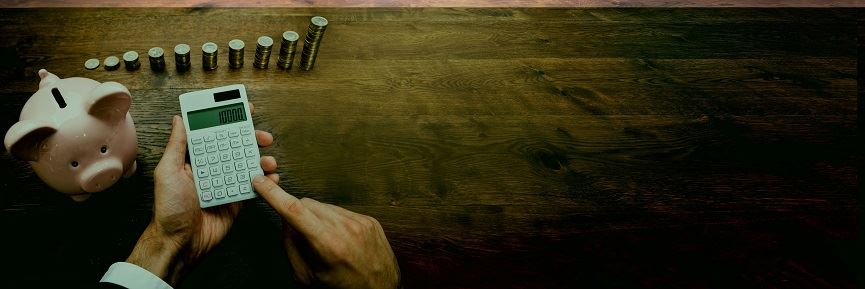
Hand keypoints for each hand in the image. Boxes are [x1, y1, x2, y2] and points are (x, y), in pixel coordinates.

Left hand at [127, 106, 278, 283]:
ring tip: (268, 160)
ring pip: (248, 166)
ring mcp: (226, 185)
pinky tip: (271, 177)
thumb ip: (177, 145)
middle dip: (251, 139)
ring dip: (261, 160)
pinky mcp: (237, 201)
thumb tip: (178, 119)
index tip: (241, 109)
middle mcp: (212, 170)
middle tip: (263, 136)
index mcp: (195, 160)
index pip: (214, 135)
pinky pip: (254, 188)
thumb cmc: (169, 210)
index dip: (228, 121)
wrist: (180, 243)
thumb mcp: (168, 171)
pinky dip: (266, 182)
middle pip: (236, 148)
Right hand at [252, 176, 399, 288]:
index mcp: (328, 245)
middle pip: (307, 204)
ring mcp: (360, 222)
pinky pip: (342, 211)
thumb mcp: (307, 276)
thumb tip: (285, 220)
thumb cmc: (342, 288)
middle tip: (303, 236)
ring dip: (317, 218)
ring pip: (324, 206)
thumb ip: (291, 246)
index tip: (260, 182)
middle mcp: (346, 229)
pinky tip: (340, 239)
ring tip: (326, 241)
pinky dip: (334, 221)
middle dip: (298, 214)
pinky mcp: (369, 220)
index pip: (294, 211)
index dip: (274, 194)